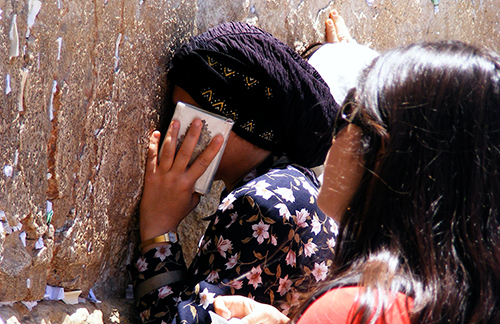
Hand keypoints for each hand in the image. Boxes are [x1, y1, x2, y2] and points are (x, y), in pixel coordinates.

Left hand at [139, 119, 222, 250]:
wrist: (157, 225)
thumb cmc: (176, 214)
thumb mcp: (192, 202)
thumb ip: (195, 187)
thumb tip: (198, 174)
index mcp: (188, 183)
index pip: (203, 162)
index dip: (212, 149)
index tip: (220, 137)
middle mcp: (175, 177)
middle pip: (185, 152)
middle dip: (193, 135)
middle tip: (197, 121)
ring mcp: (161, 175)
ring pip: (168, 151)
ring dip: (173, 135)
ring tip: (176, 121)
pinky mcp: (150, 176)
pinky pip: (151, 157)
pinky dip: (153, 144)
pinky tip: (157, 133)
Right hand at [214, 296, 289, 323]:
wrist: (274, 322)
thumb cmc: (269, 314)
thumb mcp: (263, 314)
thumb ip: (252, 318)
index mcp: (237, 303)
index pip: (220, 301)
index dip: (219, 307)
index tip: (226, 316)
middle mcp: (232, 313)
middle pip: (218, 315)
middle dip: (219, 320)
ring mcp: (234, 322)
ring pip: (222, 323)